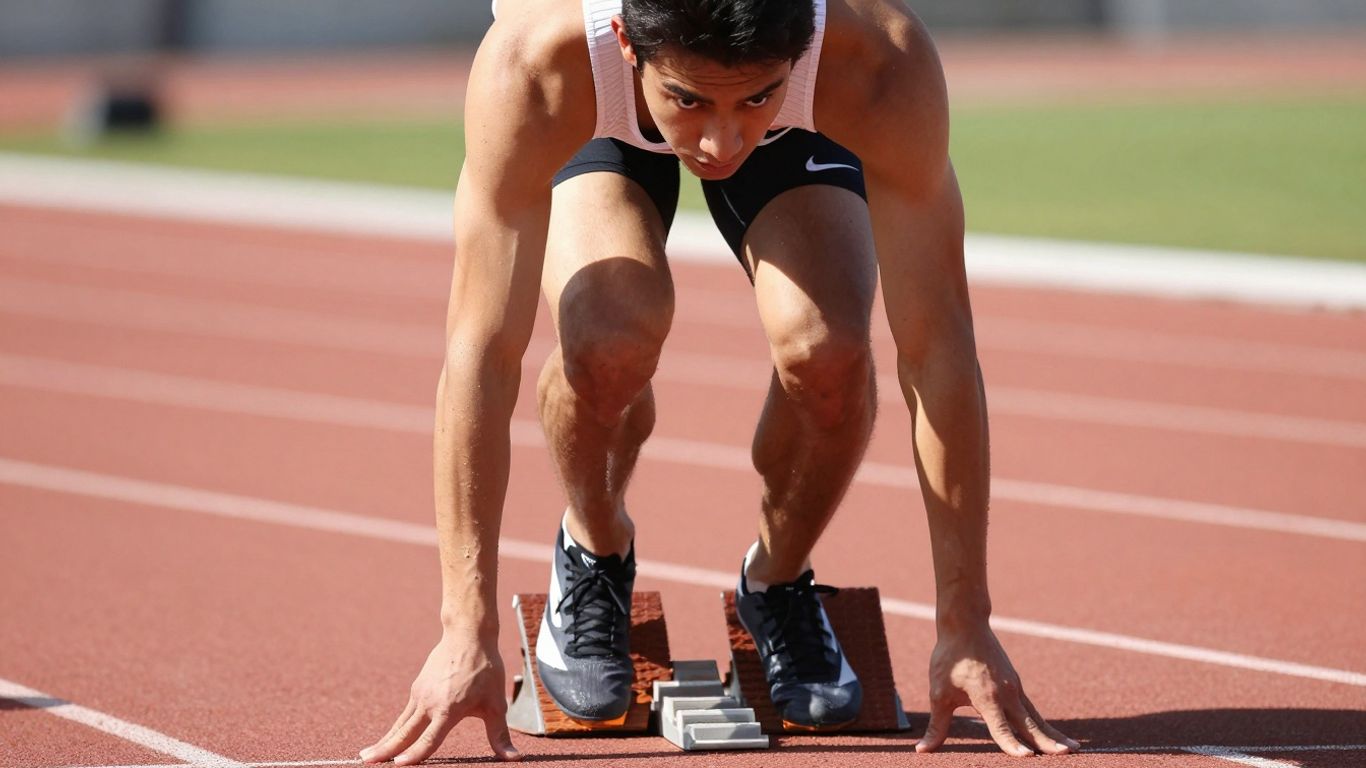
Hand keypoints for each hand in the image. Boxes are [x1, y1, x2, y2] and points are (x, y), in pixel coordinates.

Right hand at [359, 632, 521, 763]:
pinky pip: (404, 714)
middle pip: (404, 733)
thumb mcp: (495, 704)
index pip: (429, 739)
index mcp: (448, 709)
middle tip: (365, 762)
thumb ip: (499, 734)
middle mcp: (430, 703)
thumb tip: (514, 758)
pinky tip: (388, 738)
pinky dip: (395, 728)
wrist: (467, 635)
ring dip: (384, 740)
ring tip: (367, 755)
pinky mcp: (417, 688)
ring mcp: (420, 694)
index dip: (414, 754)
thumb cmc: (485, 670)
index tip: (398, 766)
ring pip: (400, 724)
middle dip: (385, 750)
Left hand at [916, 623, 1078, 755]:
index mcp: (988, 697)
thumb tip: (922, 751)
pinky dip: (1042, 722)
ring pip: (1036, 717)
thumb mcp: (939, 694)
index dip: (1013, 745)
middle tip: (1066, 754)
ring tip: (1072, 748)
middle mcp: (1007, 694)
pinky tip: (1051, 733)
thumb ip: (937, 726)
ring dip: (1052, 733)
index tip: (1027, 758)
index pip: (1002, 728)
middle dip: (1048, 742)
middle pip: (1029, 724)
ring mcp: (1014, 688)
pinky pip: (1031, 708)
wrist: (965, 625)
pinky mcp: (1015, 683)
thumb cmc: (950, 659)